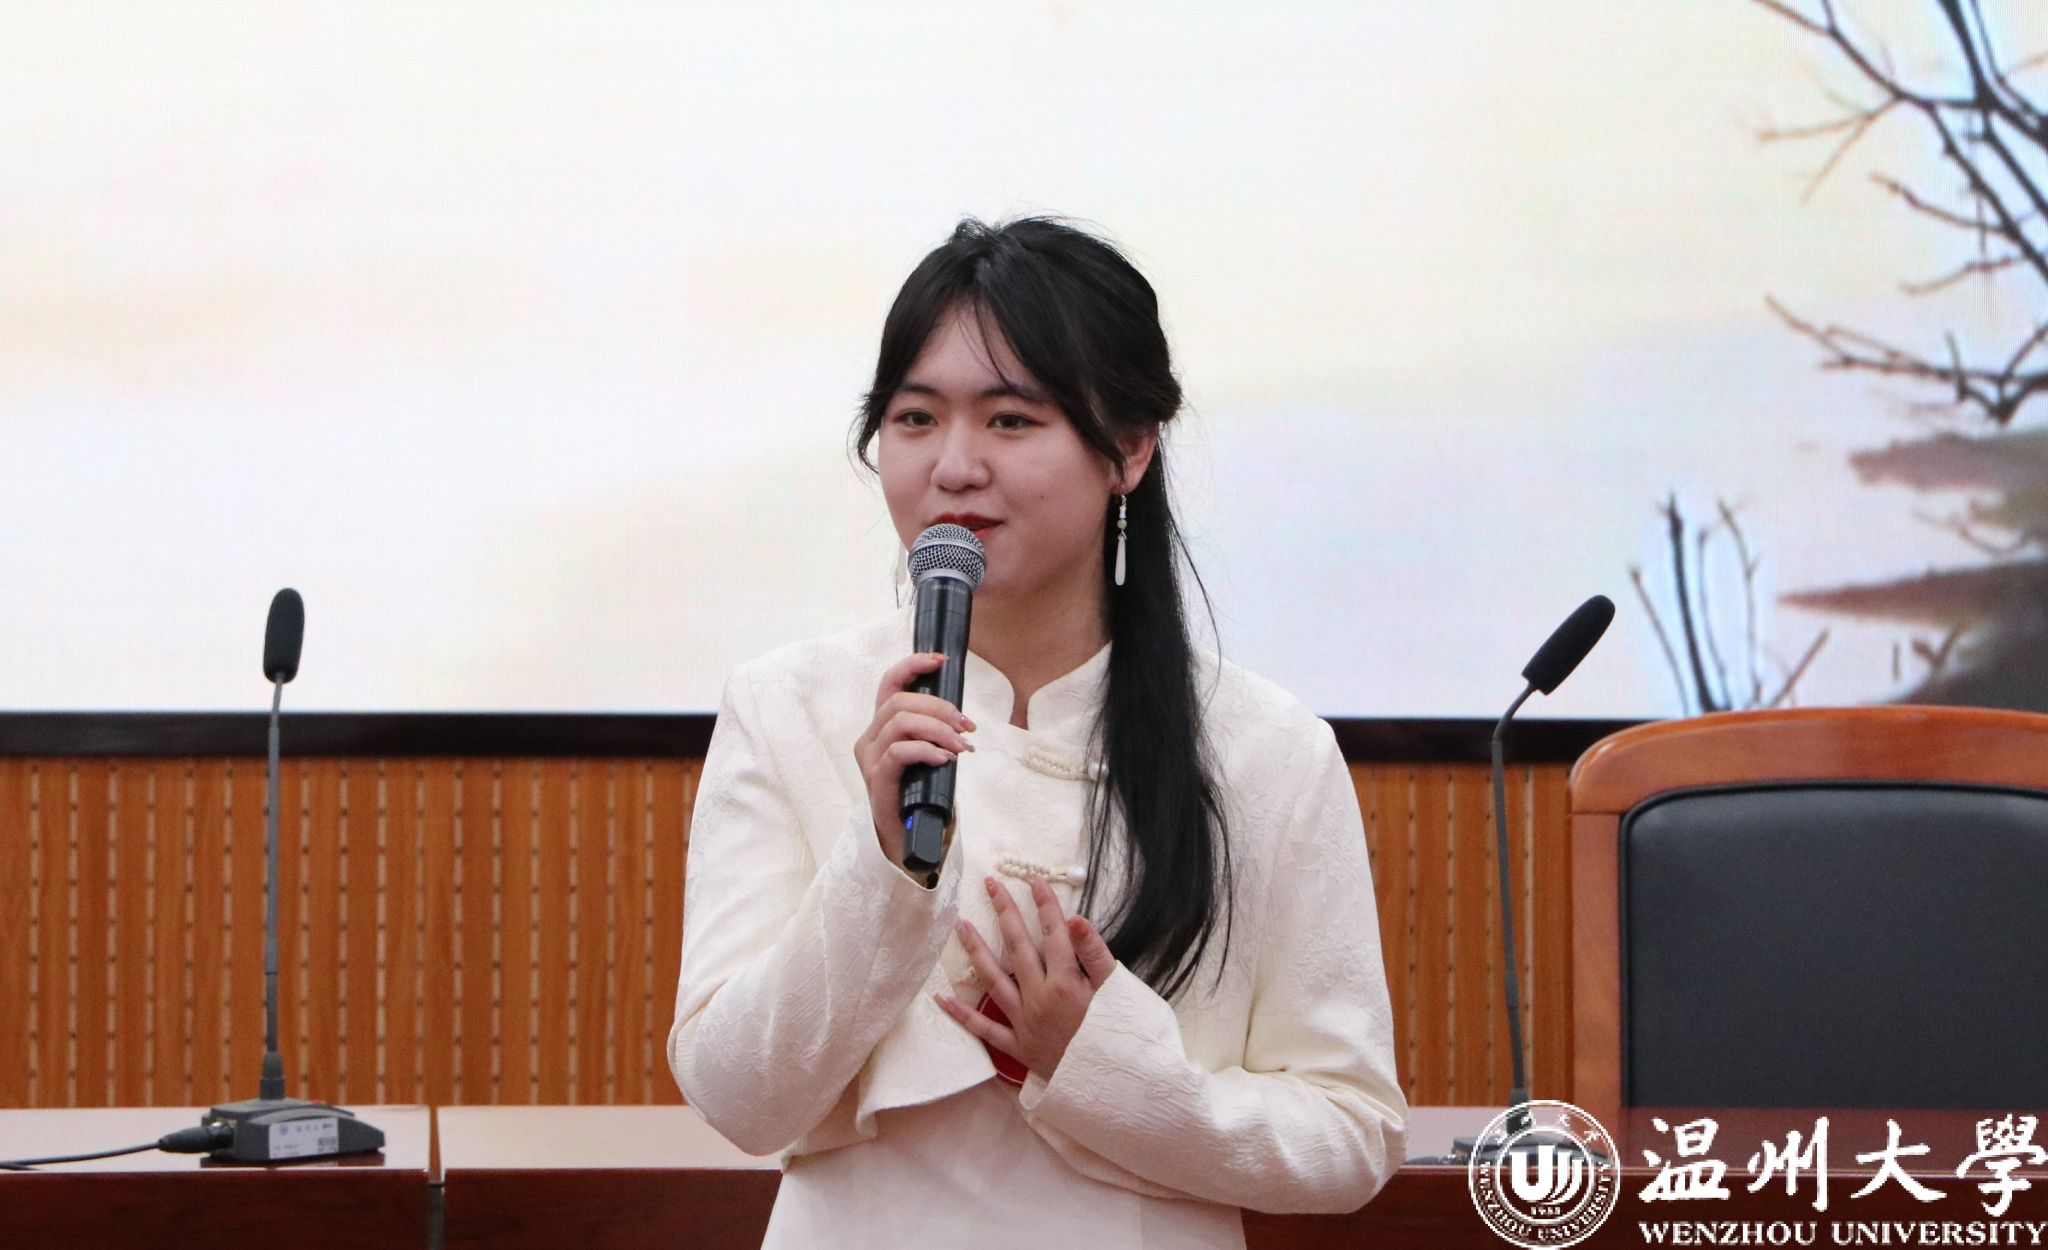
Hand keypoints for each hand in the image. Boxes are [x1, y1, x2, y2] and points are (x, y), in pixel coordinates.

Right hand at [852, 651, 975, 870]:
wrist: (909, 841)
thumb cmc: (920, 795)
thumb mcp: (929, 755)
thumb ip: (933, 732)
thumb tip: (960, 715)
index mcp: (881, 728)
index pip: (888, 684)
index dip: (911, 666)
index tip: (939, 660)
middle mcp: (870, 740)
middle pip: (899, 702)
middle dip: (938, 706)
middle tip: (966, 724)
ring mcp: (871, 761)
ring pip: (900, 723)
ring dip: (938, 728)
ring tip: (962, 744)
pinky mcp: (878, 782)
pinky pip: (900, 753)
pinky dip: (927, 750)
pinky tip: (946, 759)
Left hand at [936, 876, 1118, 1079]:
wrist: (1110, 1087)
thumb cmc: (1118, 1038)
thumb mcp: (1116, 993)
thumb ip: (1094, 954)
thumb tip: (1075, 920)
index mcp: (1066, 982)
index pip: (1053, 933)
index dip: (1045, 905)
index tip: (1035, 881)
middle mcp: (1039, 997)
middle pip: (1018, 947)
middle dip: (1005, 912)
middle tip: (991, 884)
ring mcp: (1024, 1021)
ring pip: (994, 980)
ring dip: (976, 950)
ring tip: (960, 925)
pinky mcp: (1017, 1046)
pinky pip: (985, 1029)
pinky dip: (963, 1015)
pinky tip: (942, 999)